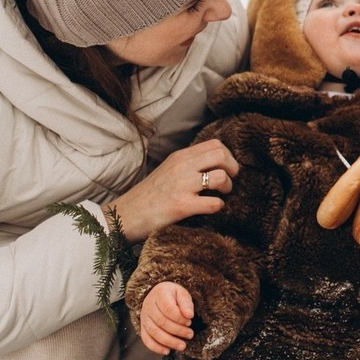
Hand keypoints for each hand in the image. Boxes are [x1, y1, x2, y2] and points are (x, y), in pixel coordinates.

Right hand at [110, 139, 238, 241]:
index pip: (215, 144)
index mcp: (180, 157)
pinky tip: (211, 208)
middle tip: (228, 181)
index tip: (226, 168)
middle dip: (233, 169)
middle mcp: (182, 167)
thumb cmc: (150, 195)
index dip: (228, 156)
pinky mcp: (182, 206)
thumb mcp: (168, 169)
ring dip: (227, 187)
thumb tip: (215, 162)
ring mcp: (182, 186)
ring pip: (221, 177)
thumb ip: (188, 163)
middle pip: (222, 155)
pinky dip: (218, 206)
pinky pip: (214, 203)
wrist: (126, 214)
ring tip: (220, 194)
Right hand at [139, 282, 194, 354]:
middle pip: (161, 322)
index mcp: (159, 293)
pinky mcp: (142, 327)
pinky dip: (156, 347)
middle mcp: (148, 305)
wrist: (159, 295)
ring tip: (182, 346)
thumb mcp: (182, 294)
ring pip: (154, 332)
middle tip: (190, 334)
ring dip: (169, 341)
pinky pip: (146, 339)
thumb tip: (189, 315)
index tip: (190, 321)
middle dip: (178, 331)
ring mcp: (144, 317)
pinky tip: (167, 351)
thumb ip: (186, 303)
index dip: (180, 318)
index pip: (168, 308)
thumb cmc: (173, 296)